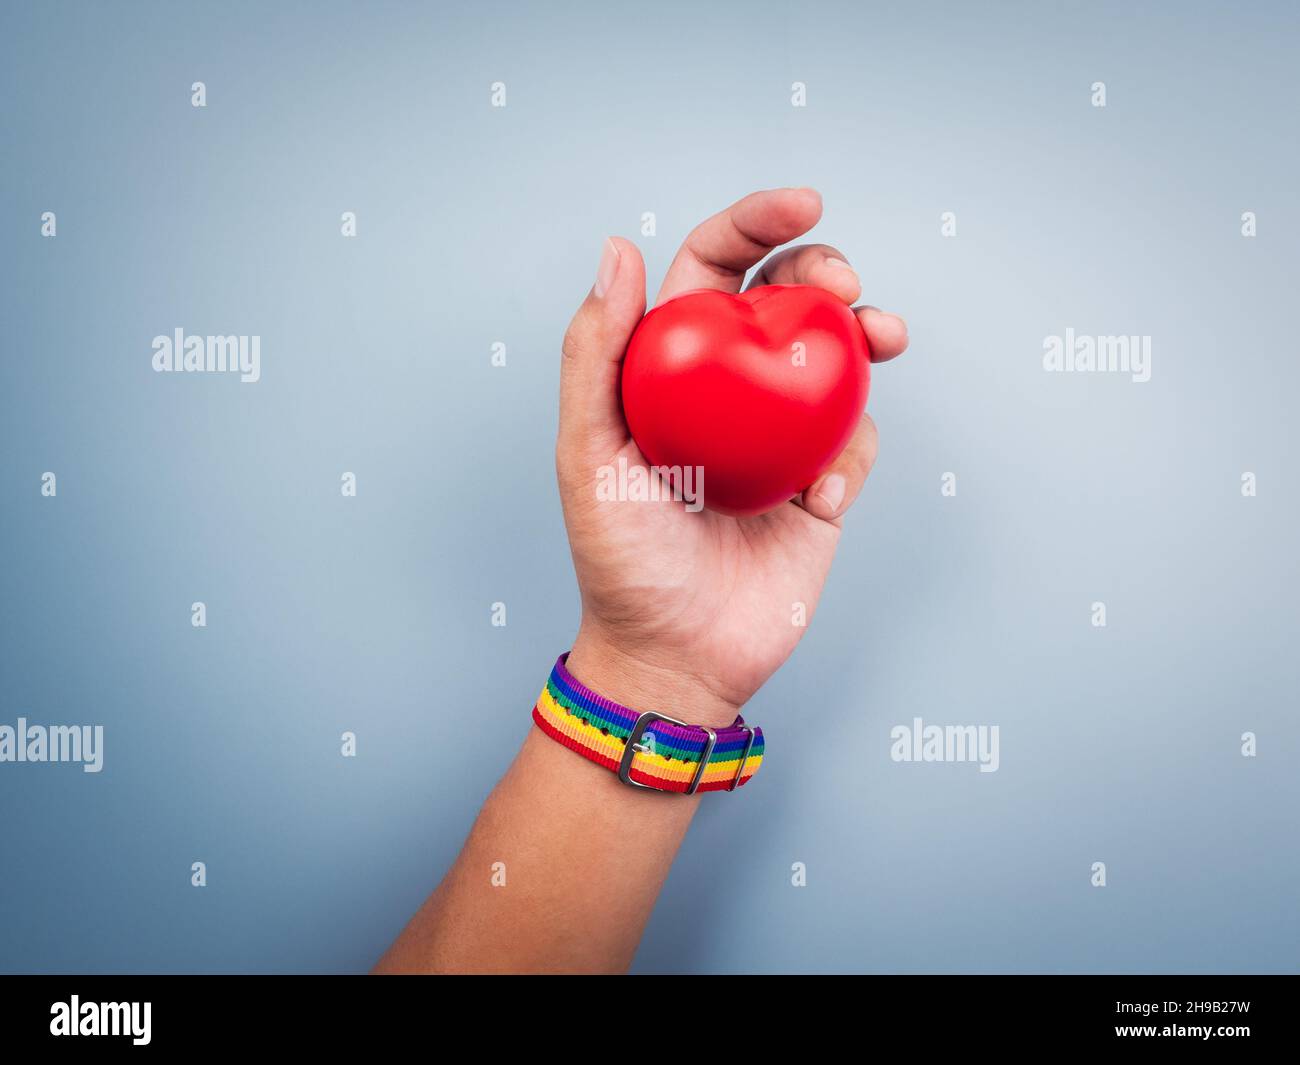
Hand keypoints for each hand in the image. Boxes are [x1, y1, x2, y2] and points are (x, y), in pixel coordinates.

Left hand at [557, 188, 907, 726]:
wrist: (674, 656)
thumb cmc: (621, 560)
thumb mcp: (587, 456)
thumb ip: (596, 354)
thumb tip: (618, 249)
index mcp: (672, 367)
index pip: (714, 270)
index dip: (756, 224)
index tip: (804, 205)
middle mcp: (730, 391)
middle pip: (787, 299)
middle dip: (825, 268)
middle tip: (846, 282)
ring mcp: (780, 438)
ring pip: (837, 361)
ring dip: (867, 334)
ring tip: (886, 336)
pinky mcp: (821, 487)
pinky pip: (855, 446)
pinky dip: (849, 459)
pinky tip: (818, 498)